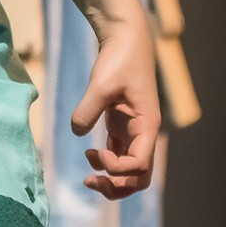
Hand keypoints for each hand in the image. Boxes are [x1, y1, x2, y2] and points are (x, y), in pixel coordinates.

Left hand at [71, 11, 160, 200]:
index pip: (138, 166)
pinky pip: (119, 156)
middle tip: (90, 181)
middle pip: (140, 178)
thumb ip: (87, 110)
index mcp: (147, 126)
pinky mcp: (122, 126)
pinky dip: (107, 164)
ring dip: (112, 179)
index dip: (115, 168)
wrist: (125, 40)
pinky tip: (90, 154)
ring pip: (130, 171)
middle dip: (118, 186)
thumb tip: (78, 133)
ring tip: (88, 176)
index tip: (93, 152)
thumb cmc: (119, 59)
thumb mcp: (101, 84)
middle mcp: (144, 134)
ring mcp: (134, 132)